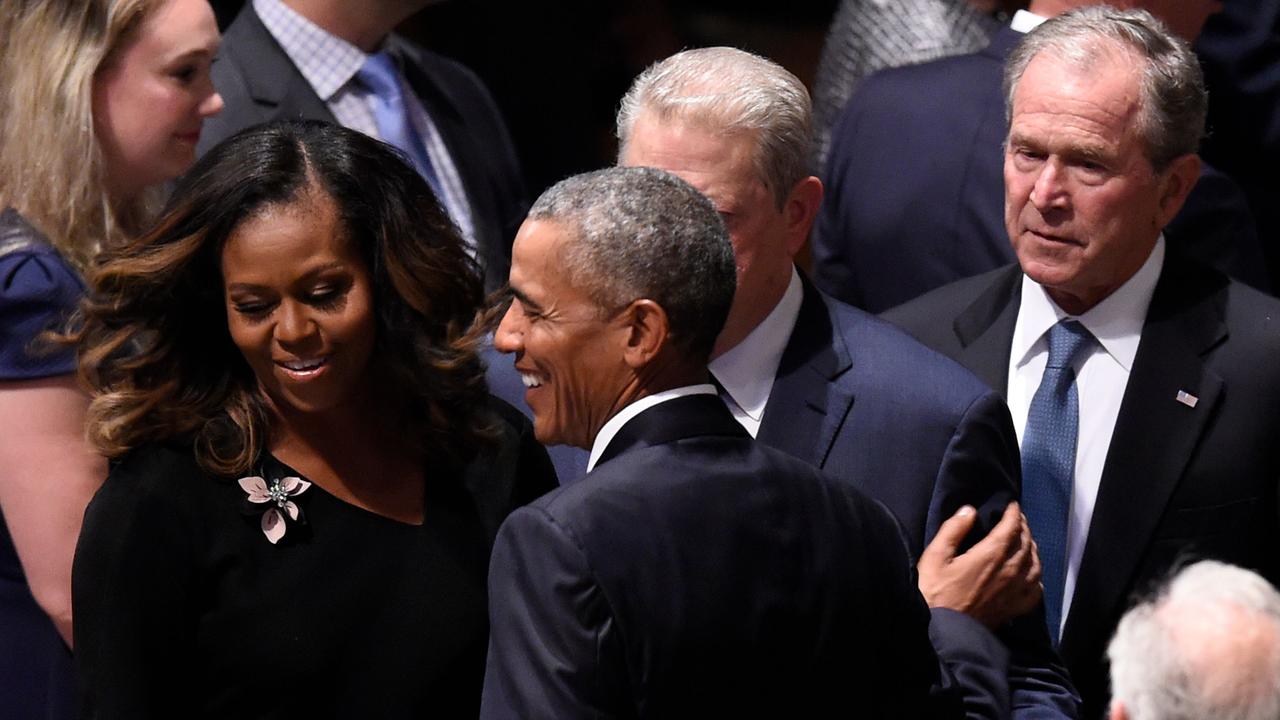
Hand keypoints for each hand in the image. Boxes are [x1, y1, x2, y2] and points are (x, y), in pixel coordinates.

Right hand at [917, 502, 1041, 628]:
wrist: (942, 632)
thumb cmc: (934, 593)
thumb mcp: (934, 556)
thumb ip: (953, 530)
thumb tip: (969, 510)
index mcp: (989, 556)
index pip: (1011, 528)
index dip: (1014, 514)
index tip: (1012, 505)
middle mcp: (1008, 571)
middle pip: (1026, 544)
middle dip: (1023, 527)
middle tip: (1017, 519)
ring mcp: (1014, 592)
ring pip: (1035, 564)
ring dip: (1032, 549)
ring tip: (1026, 541)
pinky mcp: (1014, 609)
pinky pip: (1036, 590)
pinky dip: (1037, 577)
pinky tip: (1031, 574)